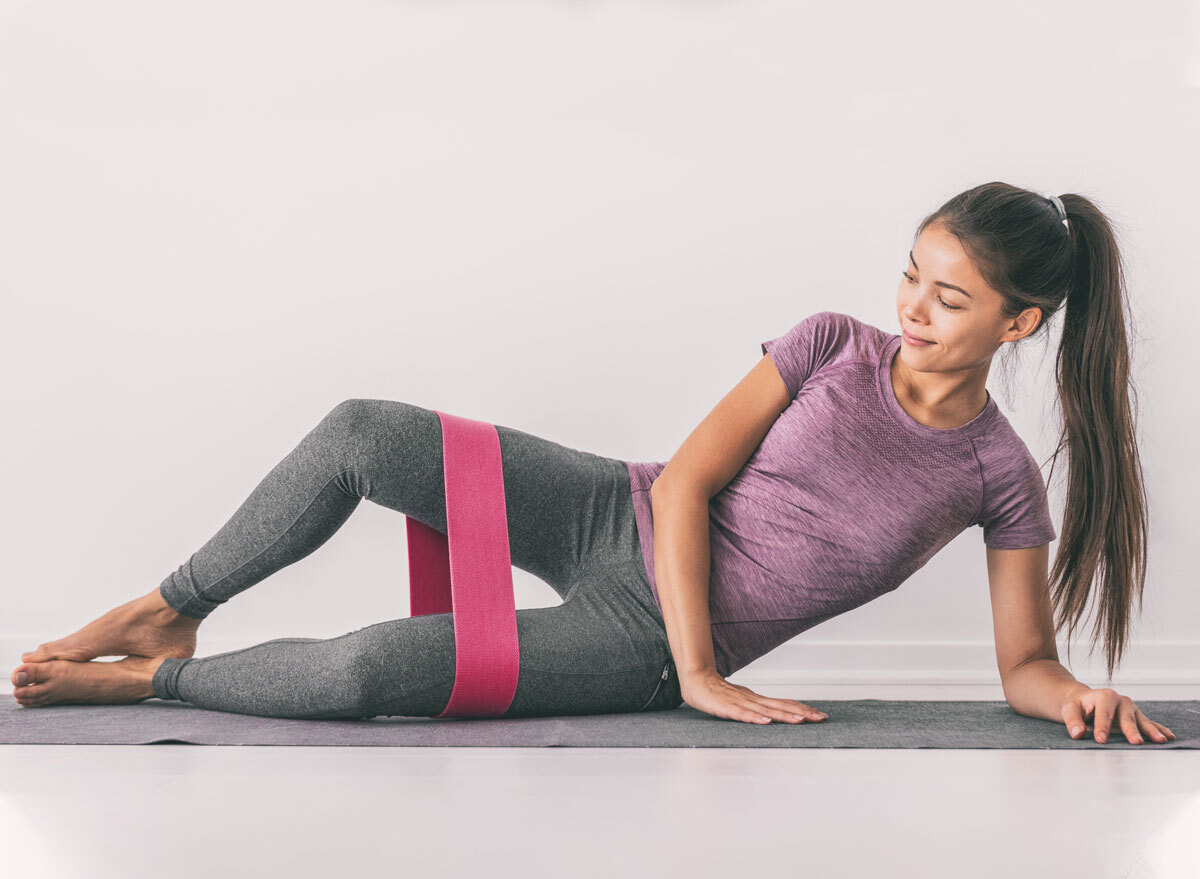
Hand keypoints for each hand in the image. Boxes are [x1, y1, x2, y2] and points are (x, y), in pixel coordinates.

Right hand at [680, 669, 826, 724]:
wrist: (695, 678)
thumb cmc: (716, 693)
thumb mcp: (741, 702)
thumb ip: (756, 708)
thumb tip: (772, 716)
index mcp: (757, 699)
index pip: (783, 703)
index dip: (802, 708)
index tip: (819, 715)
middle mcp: (752, 699)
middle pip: (780, 706)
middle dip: (801, 712)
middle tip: (820, 718)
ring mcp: (739, 702)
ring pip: (765, 710)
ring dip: (784, 715)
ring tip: (800, 720)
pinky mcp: (725, 707)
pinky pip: (742, 714)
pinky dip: (754, 718)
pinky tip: (765, 722)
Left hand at [1061, 685, 1175, 743]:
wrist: (1085, 700)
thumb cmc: (1078, 705)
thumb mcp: (1070, 709)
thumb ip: (1073, 720)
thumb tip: (1077, 733)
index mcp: (1104, 696)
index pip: (1104, 714)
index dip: (1102, 727)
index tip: (1101, 740)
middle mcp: (1121, 701)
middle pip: (1126, 718)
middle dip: (1130, 730)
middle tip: (1136, 742)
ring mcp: (1131, 709)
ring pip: (1141, 721)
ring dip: (1151, 731)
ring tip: (1160, 740)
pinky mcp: (1137, 717)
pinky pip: (1150, 724)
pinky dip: (1159, 730)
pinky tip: (1168, 736)